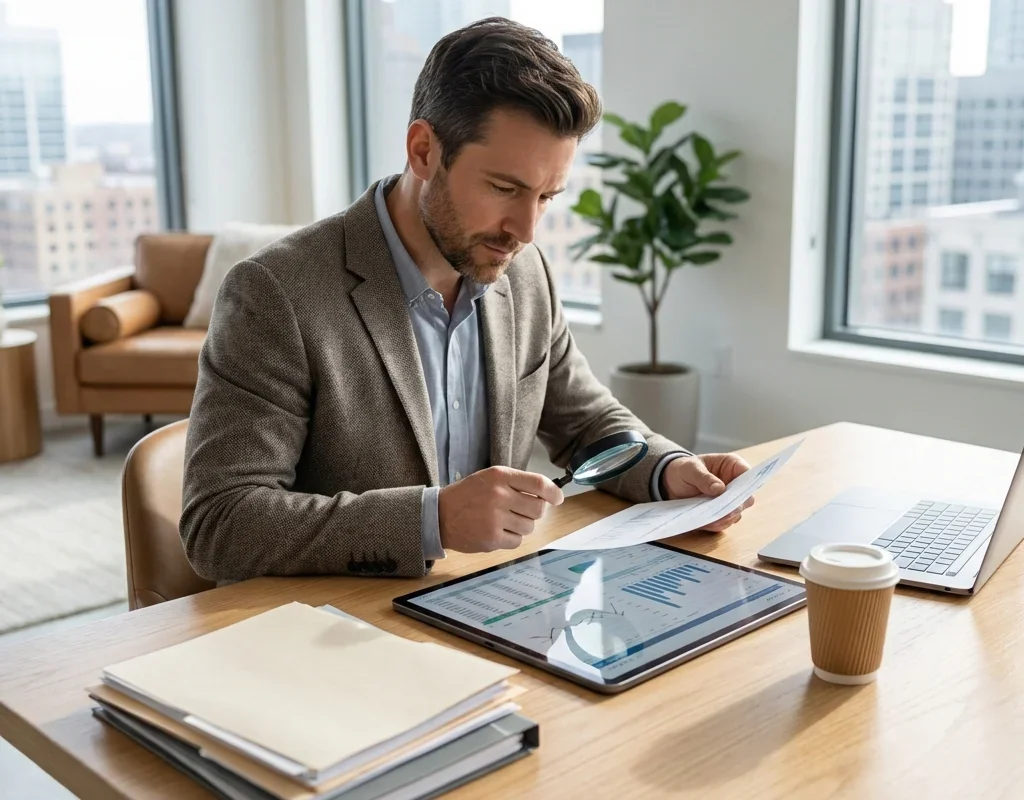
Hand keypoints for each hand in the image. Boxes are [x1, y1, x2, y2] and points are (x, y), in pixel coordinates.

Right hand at [438, 467, 563, 552]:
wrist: (439, 516)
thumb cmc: (467, 496)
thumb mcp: (489, 478)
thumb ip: (516, 483)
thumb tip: (547, 495)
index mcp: (499, 477)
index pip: (538, 483)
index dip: (553, 493)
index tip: (557, 498)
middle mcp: (499, 496)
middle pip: (538, 508)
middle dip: (533, 511)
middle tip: (520, 510)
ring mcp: (495, 519)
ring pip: (529, 526)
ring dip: (522, 525)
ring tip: (504, 520)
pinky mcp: (492, 539)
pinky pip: (518, 541)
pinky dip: (511, 538)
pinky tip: (497, 531)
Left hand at [662, 453, 753, 531]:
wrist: (671, 483)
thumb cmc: (684, 469)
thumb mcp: (690, 469)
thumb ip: (704, 478)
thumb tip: (720, 488)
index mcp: (732, 466)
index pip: (748, 476)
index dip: (746, 486)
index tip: (736, 495)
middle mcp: (734, 484)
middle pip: (746, 499)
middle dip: (736, 506)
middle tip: (724, 511)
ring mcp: (728, 501)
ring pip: (736, 513)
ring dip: (725, 518)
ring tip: (712, 519)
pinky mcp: (720, 513)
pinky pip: (724, 522)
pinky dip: (716, 524)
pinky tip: (706, 523)